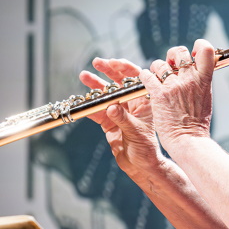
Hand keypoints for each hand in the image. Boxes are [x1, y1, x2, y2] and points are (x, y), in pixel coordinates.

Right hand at [79, 58, 161, 176]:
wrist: (140, 167)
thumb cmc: (146, 149)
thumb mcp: (136, 132)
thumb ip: (123, 119)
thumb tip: (111, 107)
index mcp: (145, 101)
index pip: (136, 79)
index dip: (125, 68)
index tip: (112, 62)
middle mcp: (132, 104)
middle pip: (119, 83)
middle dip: (108, 71)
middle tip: (96, 62)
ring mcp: (120, 112)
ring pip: (106, 95)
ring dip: (96, 86)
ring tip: (84, 76)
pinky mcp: (109, 122)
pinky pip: (98, 111)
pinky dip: (90, 106)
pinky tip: (82, 100)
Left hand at [140, 39, 215, 149]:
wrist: (188, 141)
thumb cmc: (197, 123)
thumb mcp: (206, 98)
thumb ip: (200, 82)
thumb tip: (197, 71)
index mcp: (204, 79)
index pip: (205, 49)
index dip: (199, 46)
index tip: (194, 53)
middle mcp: (189, 79)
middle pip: (179, 52)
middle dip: (173, 55)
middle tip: (171, 64)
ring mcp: (173, 85)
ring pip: (160, 64)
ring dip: (157, 69)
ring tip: (157, 77)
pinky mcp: (158, 94)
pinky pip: (147, 76)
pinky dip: (145, 76)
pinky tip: (147, 81)